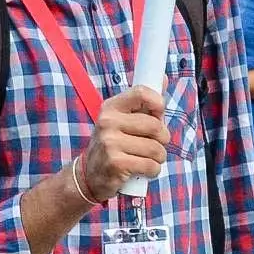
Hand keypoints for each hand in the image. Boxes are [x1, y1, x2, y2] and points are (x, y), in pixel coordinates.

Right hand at [75, 85, 170, 202]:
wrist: (89, 175)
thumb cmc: (112, 144)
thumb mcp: (121, 120)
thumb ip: (143, 103)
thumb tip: (164, 79)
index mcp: (111, 107)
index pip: (141, 92)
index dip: (158, 103)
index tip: (159, 113)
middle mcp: (108, 122)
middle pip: (155, 126)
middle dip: (162, 139)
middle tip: (152, 144)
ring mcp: (110, 142)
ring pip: (156, 149)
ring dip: (158, 158)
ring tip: (145, 159)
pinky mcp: (116, 163)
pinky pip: (151, 166)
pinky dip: (152, 171)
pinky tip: (142, 171)